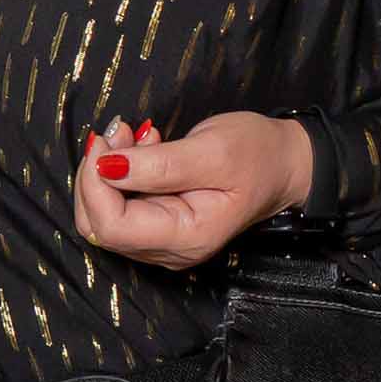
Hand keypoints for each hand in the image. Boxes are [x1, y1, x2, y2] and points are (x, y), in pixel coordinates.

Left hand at [74, 113, 315, 270]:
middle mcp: (171, 249)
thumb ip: (158, 165)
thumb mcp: (211, 152)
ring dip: (107, 170)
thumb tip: (106, 166)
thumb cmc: (258, 156)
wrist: (286, 164)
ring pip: (104, 214)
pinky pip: (120, 204)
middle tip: (120, 132)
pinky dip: (120, 172)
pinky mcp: (160, 223)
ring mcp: (164, 239)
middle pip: (100, 224)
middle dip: (97, 175)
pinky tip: (143, 148)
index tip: (106, 141)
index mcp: (187, 238)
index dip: (94, 184)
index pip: (111, 227)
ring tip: (135, 135)